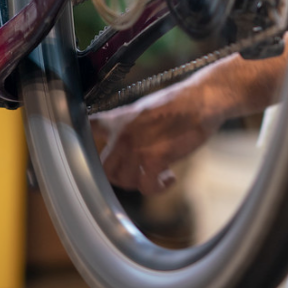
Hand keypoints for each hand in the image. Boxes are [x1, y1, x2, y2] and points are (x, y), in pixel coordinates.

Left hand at [91, 76, 226, 195]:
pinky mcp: (154, 159)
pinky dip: (158, 187)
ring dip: (142, 182)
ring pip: (125, 181)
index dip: (85, 142)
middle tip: (140, 173)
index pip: (89, 127)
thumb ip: (131, 125)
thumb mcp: (147, 108)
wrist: (202, 100)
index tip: (89, 153)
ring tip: (161, 173)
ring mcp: (136, 147)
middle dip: (122, 176)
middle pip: (105, 168)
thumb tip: (124, 144)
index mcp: (119, 117)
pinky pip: (146, 187)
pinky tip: (170, 178)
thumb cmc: (181, 103)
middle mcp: (122, 133)